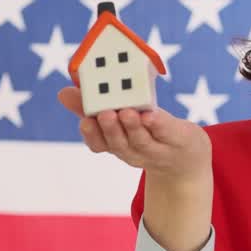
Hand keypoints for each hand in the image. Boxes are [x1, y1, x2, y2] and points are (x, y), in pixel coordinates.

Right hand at [56, 86, 211, 181]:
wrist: (186, 158)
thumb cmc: (147, 132)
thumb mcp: (119, 123)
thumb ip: (92, 107)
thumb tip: (64, 92)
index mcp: (116, 145)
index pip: (99, 144)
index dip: (91, 134)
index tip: (85, 120)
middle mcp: (134, 151)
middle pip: (119, 143)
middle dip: (110, 129)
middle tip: (105, 113)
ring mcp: (156, 148)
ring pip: (142, 141)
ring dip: (133, 127)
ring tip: (127, 112)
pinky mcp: (178, 139)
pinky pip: (166, 133)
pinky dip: (158, 125)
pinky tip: (150, 115)